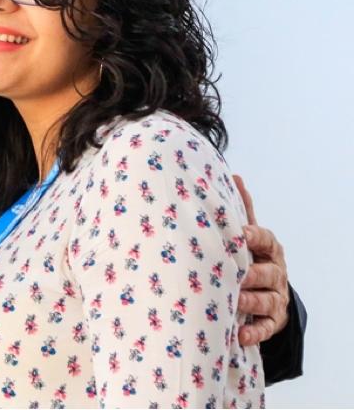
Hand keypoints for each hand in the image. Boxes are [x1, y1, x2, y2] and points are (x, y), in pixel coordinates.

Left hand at [233, 174, 289, 345]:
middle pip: (266, 273)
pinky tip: (239, 335)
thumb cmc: (251, 254)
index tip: (239, 234)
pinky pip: (265, 328)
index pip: (264, 240)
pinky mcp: (273, 320)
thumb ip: (242, 210)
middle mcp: (275, 272)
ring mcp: (276, 297)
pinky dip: (253, 332)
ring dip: (250, 302)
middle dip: (252, 274)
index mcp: (268, 248)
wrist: (267, 287)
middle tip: (236, 275)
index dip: (253, 237)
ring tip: (235, 302)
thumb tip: (234, 176)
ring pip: (266, 300)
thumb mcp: (249, 234)